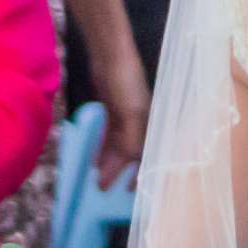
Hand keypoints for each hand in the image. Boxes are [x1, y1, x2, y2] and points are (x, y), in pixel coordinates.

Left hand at [95, 65, 150, 190]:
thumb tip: (126, 165)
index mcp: (153, 123)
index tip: (131, 191)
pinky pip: (109, 136)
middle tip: (106, 189)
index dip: (142, 173)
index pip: (150, 154)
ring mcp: (127, 116)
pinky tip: (94, 159)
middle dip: (121, 171)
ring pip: (119, 146)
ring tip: (98, 179)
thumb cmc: (126, 84)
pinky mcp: (113, 110)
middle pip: (133, 153)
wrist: (111, 56)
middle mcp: (142, 122)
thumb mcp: (131, 114)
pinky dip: (103, 148)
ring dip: (109, 162)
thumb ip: (130, 140)